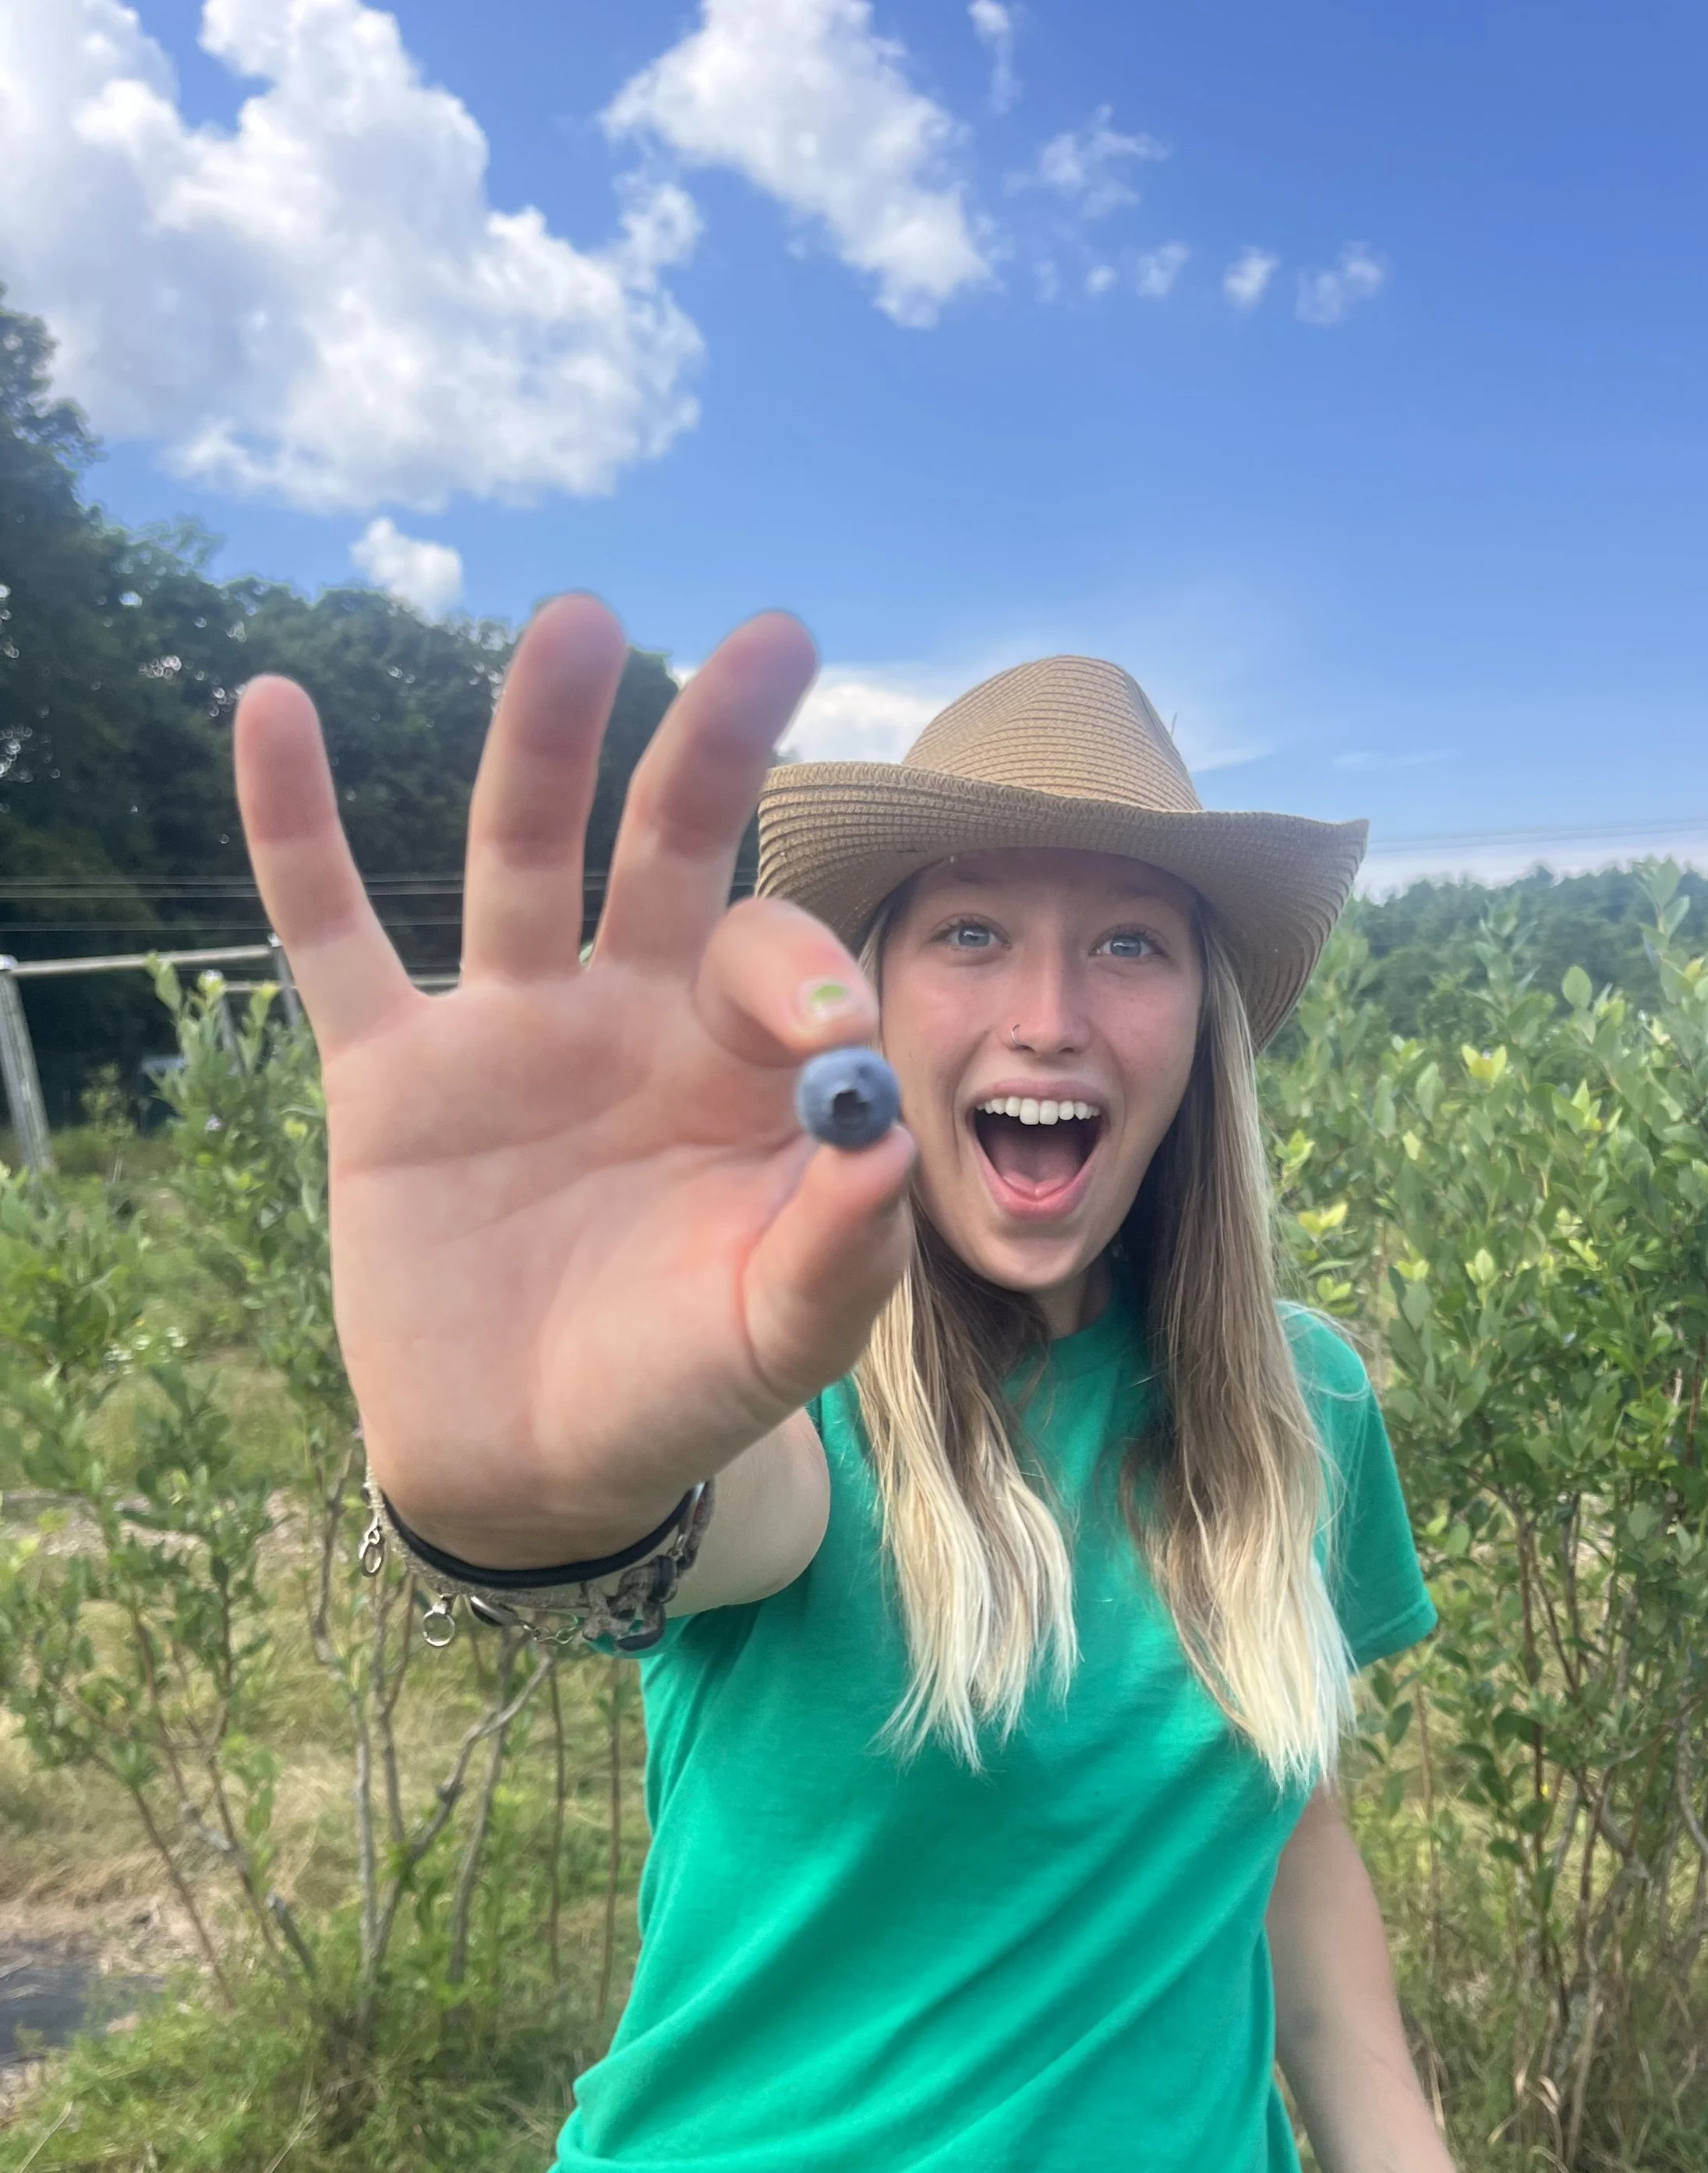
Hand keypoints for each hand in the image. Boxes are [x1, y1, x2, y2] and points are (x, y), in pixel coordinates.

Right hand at [234, 599, 914, 1564]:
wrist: (532, 1467)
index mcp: (742, 1072)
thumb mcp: (779, 1339)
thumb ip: (841, 1248)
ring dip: (544, 741)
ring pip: (521, 856)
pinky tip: (274, 711)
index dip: (805, 975)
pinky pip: (332, 936)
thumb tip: (890, 1140)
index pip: (784, 965)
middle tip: (769, 641)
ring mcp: (509, 1033)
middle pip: (671, 851)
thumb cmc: (676, 1389)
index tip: (823, 1031)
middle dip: (714, 751)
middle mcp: (633, 1019)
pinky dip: (295, 832)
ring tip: (579, 625)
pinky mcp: (389, 1074)